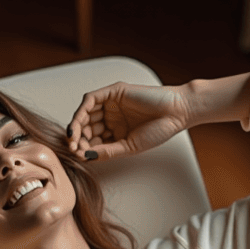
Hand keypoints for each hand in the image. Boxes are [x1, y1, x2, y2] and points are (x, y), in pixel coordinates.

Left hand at [66, 82, 190, 161]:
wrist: (176, 113)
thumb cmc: (159, 130)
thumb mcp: (129, 146)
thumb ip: (107, 151)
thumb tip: (84, 156)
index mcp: (115, 132)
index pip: (93, 141)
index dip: (83, 148)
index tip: (77, 156)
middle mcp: (111, 117)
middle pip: (86, 127)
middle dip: (77, 138)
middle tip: (73, 147)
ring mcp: (111, 104)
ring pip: (85, 113)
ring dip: (77, 125)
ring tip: (74, 137)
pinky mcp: (113, 92)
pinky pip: (91, 99)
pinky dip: (82, 110)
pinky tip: (78, 123)